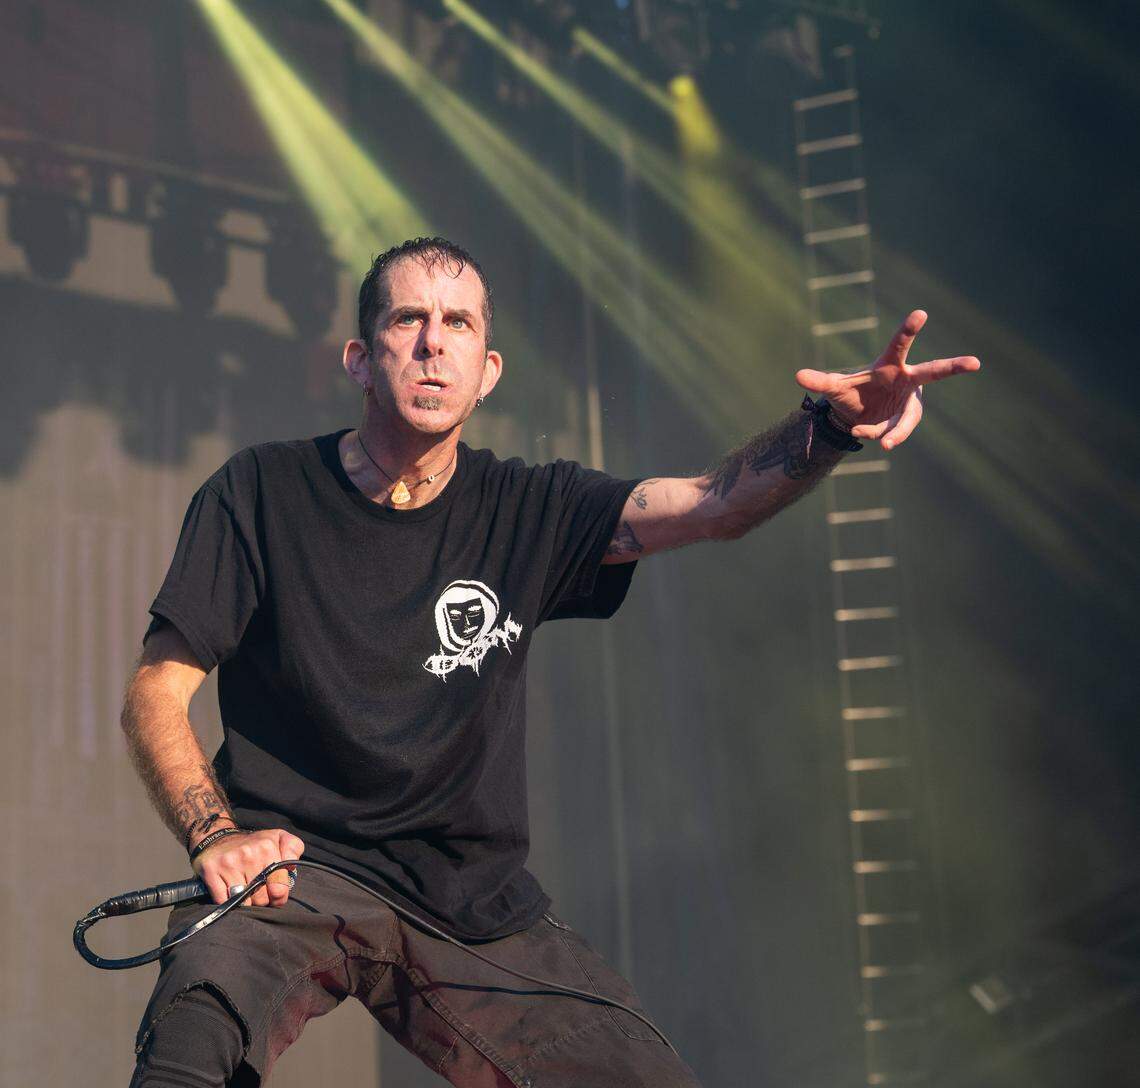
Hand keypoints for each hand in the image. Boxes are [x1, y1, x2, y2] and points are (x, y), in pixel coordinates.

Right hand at [191, 828, 304, 907]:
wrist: (218, 837)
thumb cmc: (254, 843)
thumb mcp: (279, 838)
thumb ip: (293, 848)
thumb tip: (291, 867)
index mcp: (268, 847)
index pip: (279, 889)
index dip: (278, 897)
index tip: (273, 893)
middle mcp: (248, 854)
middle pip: (261, 898)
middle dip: (261, 899)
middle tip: (257, 889)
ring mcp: (229, 863)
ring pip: (243, 902)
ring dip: (245, 902)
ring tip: (244, 890)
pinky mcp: (211, 871)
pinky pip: (223, 901)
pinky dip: (227, 903)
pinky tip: (229, 892)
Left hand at [795, 310, 980, 449]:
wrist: (854, 415)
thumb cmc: (850, 392)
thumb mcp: (833, 387)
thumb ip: (819, 381)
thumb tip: (798, 376)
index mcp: (890, 365)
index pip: (900, 344)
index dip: (909, 330)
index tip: (921, 313)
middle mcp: (906, 380)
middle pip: (933, 371)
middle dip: (954, 367)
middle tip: (976, 362)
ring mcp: (909, 402)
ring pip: (911, 417)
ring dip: (897, 430)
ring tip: (886, 443)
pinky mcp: (904, 422)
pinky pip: (896, 431)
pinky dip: (879, 435)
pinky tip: (861, 434)